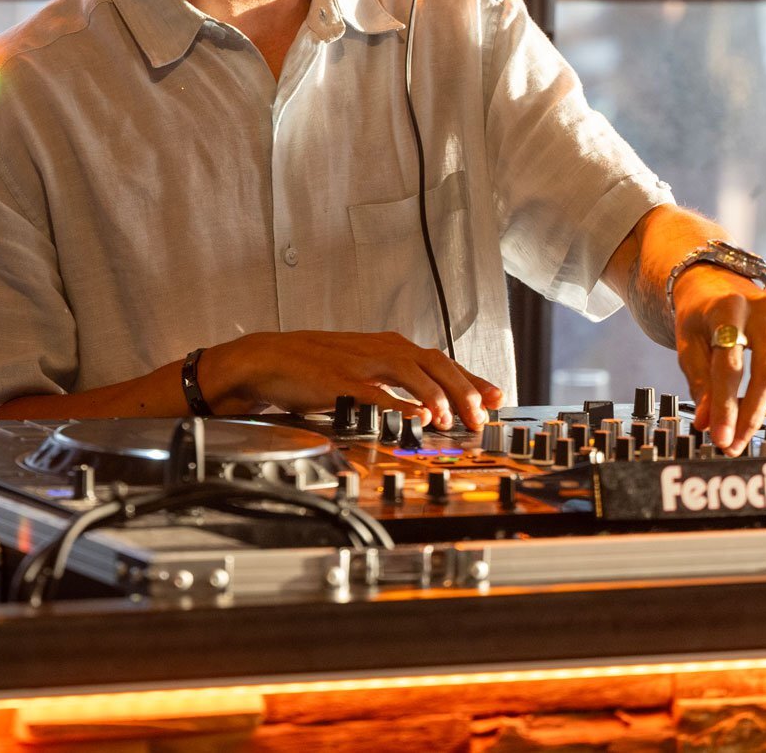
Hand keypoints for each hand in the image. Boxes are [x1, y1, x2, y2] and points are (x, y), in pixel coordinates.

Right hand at [201, 331, 503, 429]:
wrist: (269, 358)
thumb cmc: (315, 367)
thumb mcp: (362, 367)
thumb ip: (394, 382)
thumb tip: (428, 405)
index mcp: (389, 347)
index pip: (441, 360)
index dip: (471, 379)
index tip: (496, 397)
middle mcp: (381, 349)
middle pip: (435, 363)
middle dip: (463, 389)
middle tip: (481, 415)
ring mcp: (361, 362)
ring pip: (411, 370)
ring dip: (436, 395)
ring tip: (452, 418)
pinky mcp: (340, 379)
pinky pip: (375, 391)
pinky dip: (397, 403)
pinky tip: (414, 416)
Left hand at [671, 270, 765, 450]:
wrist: (718, 285)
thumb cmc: (702, 318)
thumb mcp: (688, 346)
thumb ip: (700, 384)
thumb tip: (708, 424)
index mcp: (728, 307)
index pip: (730, 366)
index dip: (726, 407)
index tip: (721, 439)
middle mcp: (764, 306)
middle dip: (752, 417)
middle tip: (735, 443)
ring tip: (746, 414)